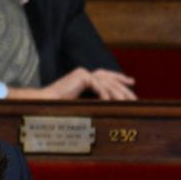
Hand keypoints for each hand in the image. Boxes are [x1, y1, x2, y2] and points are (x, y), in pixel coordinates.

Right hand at [8, 67, 135, 100]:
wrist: (45, 103)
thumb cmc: (59, 107)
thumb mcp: (79, 102)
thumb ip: (92, 99)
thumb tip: (109, 105)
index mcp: (82, 77)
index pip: (105, 75)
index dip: (119, 78)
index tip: (131, 82)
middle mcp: (83, 72)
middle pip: (109, 78)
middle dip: (124, 87)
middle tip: (135, 96)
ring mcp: (82, 73)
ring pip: (107, 82)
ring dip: (118, 93)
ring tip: (128, 102)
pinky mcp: (81, 75)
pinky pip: (99, 85)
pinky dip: (105, 94)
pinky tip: (110, 103)